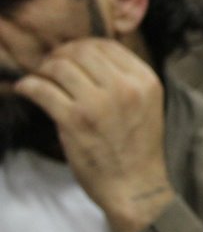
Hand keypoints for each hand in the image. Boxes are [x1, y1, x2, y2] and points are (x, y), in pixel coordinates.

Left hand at [12, 38, 173, 231]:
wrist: (136, 187)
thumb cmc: (138, 148)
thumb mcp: (146, 106)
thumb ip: (125, 81)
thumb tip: (86, 56)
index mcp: (145, 81)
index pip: (107, 45)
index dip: (83, 47)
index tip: (72, 58)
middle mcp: (125, 88)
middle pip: (81, 51)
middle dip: (60, 55)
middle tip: (52, 67)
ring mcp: (99, 104)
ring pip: (59, 66)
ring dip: (43, 70)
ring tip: (42, 80)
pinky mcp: (75, 121)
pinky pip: (41, 89)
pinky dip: (28, 86)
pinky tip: (27, 91)